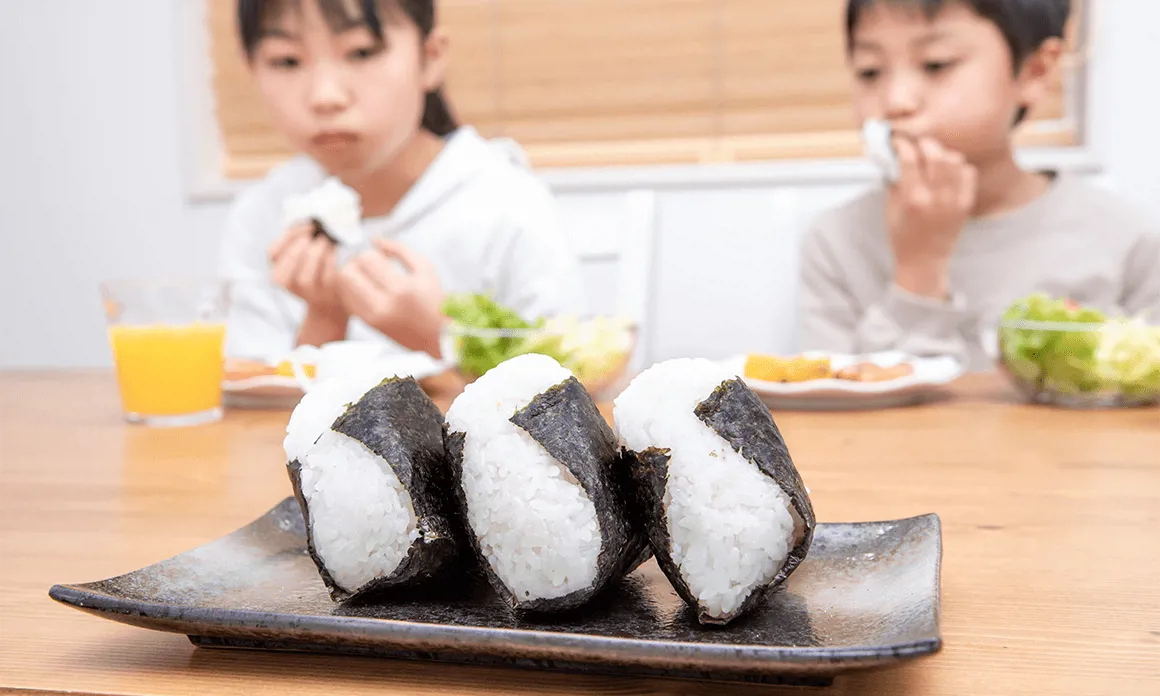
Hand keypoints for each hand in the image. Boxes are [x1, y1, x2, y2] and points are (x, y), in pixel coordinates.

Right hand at [268, 223, 346, 319]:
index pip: (272, 253)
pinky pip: (326, 277)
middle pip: (285, 266)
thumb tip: (311, 216)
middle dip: (298, 247)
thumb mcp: (301, 253)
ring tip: (324, 239)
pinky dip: (330, 259)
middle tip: (312, 234)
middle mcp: (288, 285)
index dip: (287, 237)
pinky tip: (333, 248)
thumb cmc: (313, 267)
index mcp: (277, 270)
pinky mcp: (325, 294)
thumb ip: (299, 237)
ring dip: (315, 253)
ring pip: (304, 277)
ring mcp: (306, 292)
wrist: (330, 297)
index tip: (306, 225)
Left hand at [337, 238, 444, 355]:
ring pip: (342, 287)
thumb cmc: (434, 300)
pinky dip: (351, 291)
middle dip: (356, 263)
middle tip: (368, 264)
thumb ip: (399, 249)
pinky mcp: (368, 324)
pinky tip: (366, 289)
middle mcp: (383, 305)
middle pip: (347, 273)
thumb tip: (374, 239)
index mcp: (400, 289)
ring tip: (367, 276)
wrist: (438, 336)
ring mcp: (373, 317)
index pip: (367, 260)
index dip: (372, 253)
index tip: (382, 257)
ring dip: (351, 275)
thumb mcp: (425, 268)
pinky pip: (347, 300)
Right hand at [887, 136, 977, 298]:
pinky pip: (968, 173)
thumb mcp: (890, 209)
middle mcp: (936, 198)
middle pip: (936, 155)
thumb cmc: (902, 236)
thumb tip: (893, 156)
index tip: (898, 142)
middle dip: (925, 145)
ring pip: (955, 160)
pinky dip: (958, 167)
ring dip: (942, 154)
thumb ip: (894, 181)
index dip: (903, 145)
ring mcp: (954, 201)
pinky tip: (948, 172)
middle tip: (919, 146)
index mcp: (913, 199)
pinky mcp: (965, 204)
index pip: (910, 159)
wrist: (923, 261)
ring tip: (934, 158)